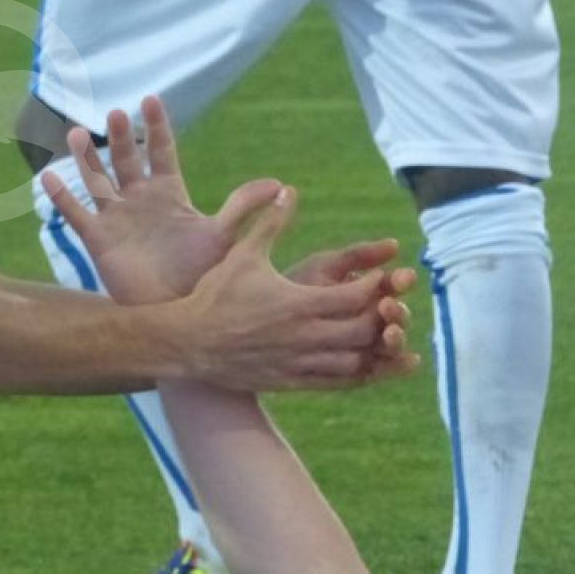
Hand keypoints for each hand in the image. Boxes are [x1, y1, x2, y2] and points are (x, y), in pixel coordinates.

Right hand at [40, 96, 277, 305]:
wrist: (175, 313)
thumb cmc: (201, 275)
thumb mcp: (222, 236)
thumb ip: (243, 207)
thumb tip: (279, 184)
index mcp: (169, 192)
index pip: (161, 151)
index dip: (156, 126)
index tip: (151, 99)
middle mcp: (139, 199)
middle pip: (127, 159)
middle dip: (120, 137)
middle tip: (115, 114)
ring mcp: (116, 217)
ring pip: (97, 180)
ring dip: (86, 158)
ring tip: (75, 135)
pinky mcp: (98, 239)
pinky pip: (77, 214)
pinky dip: (63, 197)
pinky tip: (48, 177)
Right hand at [176, 189, 419, 391]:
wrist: (187, 341)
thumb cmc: (215, 294)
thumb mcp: (244, 253)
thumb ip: (271, 222)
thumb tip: (289, 190)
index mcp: (297, 303)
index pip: (354, 297)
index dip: (375, 287)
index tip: (379, 277)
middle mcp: (303, 336)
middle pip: (362, 330)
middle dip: (380, 317)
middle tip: (387, 305)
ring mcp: (298, 363)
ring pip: (354, 361)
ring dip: (374, 348)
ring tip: (382, 333)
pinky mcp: (291, 382)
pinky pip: (337, 383)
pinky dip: (358, 374)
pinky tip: (367, 364)